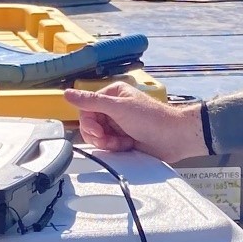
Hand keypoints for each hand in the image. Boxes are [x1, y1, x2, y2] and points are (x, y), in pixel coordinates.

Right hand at [64, 85, 209, 162]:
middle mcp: (114, 108)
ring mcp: (119, 124)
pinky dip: (115, 148)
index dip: (89, 123)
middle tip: (110, 139)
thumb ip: (91, 102)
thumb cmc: (152, 119)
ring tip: (122, 143)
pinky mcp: (124, 138)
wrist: (175, 137)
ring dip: (107, 143)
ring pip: (99, 137)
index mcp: (112, 94)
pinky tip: (127, 146)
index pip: (86, 109)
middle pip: (90, 124)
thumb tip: (66, 93)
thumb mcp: (119, 108)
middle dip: (99, 135)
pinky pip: (109, 146)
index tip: (99, 131)